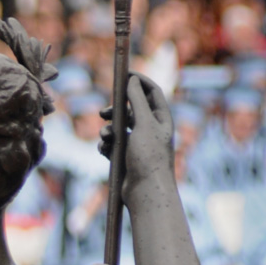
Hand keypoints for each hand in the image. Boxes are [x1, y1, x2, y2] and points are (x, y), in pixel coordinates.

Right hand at [98, 72, 175, 201]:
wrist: (145, 191)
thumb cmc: (149, 156)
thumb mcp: (143, 124)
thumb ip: (136, 101)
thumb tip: (132, 80)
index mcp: (161, 119)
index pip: (151, 92)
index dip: (138, 81)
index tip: (124, 73)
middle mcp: (150, 129)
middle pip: (130, 109)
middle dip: (116, 110)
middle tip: (104, 113)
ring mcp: (137, 143)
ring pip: (118, 127)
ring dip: (108, 130)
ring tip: (105, 138)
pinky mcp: (126, 156)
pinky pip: (112, 144)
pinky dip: (106, 145)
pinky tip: (105, 151)